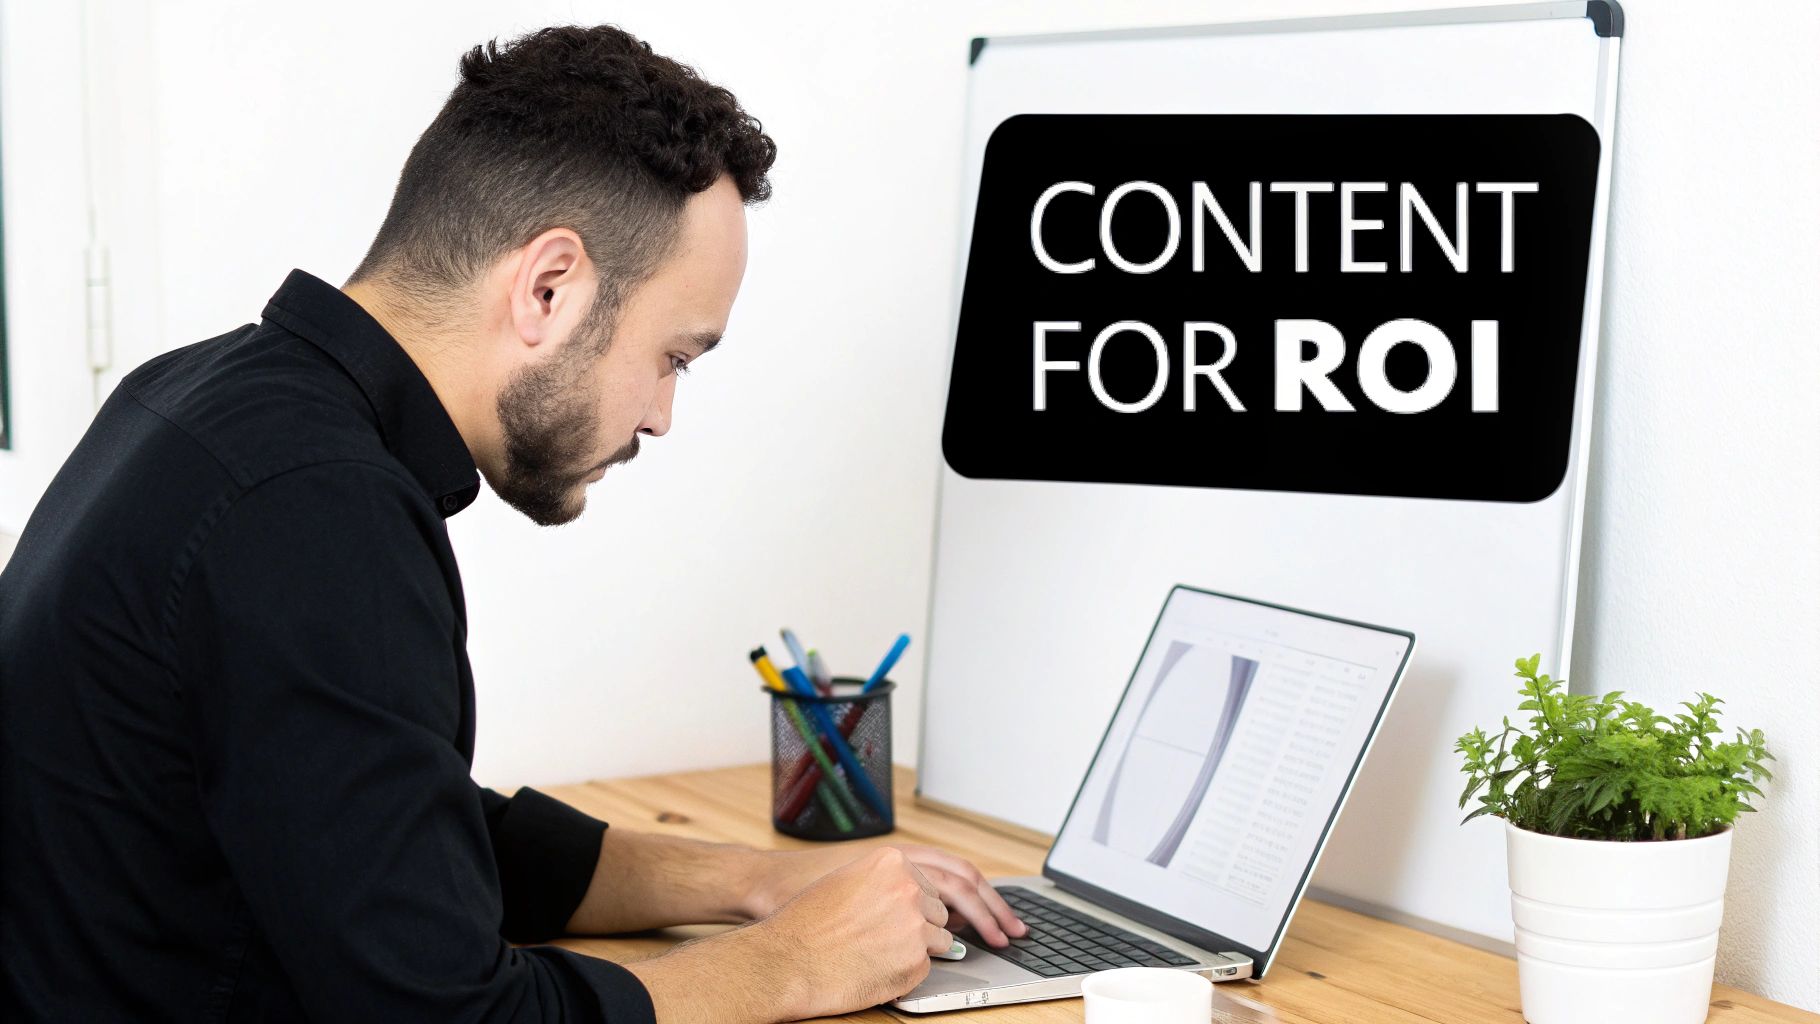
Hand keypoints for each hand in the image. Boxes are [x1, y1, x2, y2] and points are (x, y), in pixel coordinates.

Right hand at [758, 846, 951, 1017]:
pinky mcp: (914, 964)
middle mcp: (909, 891)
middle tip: (883, 937)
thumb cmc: (805, 922)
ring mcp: (915, 929)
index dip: (909, 905)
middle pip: (936, 912)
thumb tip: (912, 895)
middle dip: (917, 925)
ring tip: (879, 953)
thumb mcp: (845, 880)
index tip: (892, 915)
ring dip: (915, 948)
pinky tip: (877, 968)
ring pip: (938, 941)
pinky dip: (906, 972)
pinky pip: (925, 967)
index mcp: (892, 864)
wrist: (786, 960)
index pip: (926, 885)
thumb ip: (883, 882)